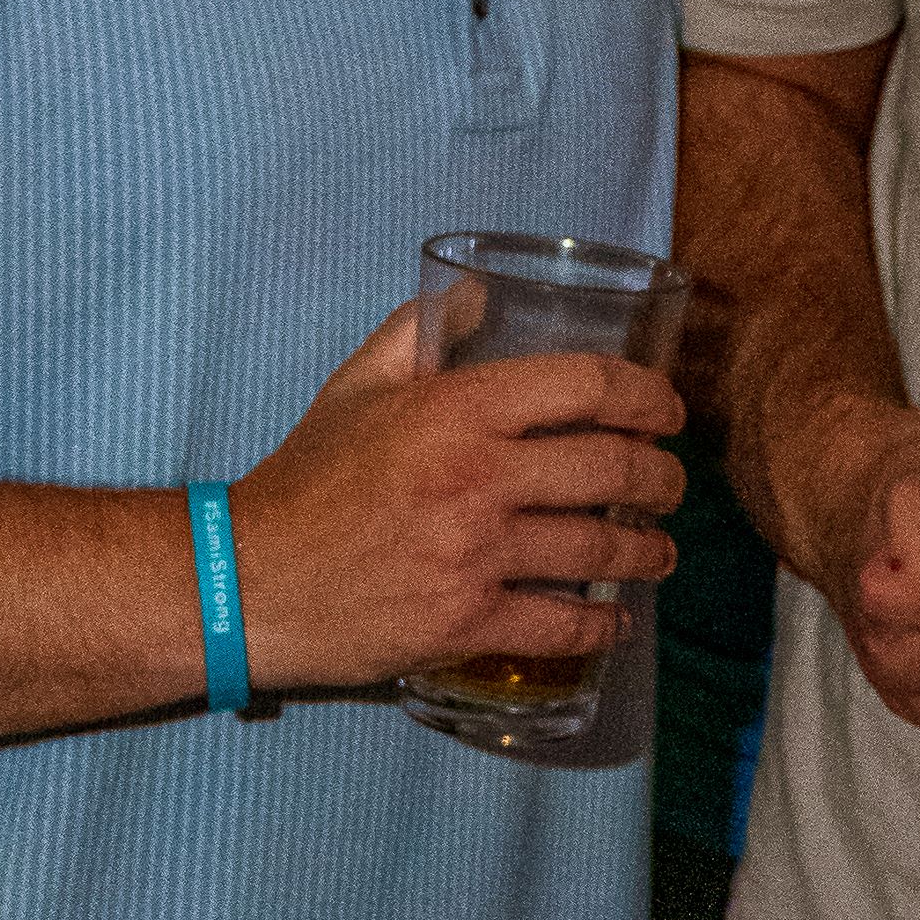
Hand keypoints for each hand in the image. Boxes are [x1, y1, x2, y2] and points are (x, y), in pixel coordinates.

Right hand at [229, 303, 683, 701]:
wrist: (248, 579)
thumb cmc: (305, 480)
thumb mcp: (356, 386)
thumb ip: (419, 333)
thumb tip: (479, 293)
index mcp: (456, 411)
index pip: (585, 386)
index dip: (647, 395)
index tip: (667, 410)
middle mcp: (476, 479)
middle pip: (611, 468)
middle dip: (662, 477)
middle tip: (671, 484)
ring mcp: (475, 555)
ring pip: (600, 549)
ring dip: (648, 551)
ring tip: (660, 550)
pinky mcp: (466, 621)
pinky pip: (561, 625)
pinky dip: (602, 626)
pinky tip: (617, 621)